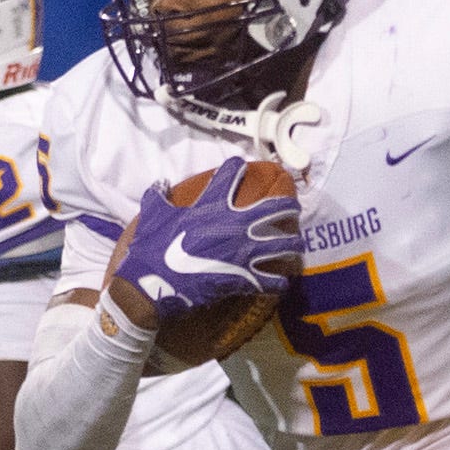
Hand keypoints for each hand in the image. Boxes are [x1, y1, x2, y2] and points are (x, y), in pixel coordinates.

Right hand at [113, 154, 299, 324]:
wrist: (153, 283)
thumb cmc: (152, 248)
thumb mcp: (152, 215)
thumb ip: (158, 197)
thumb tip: (160, 184)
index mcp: (212, 204)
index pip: (231, 173)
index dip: (236, 167)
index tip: (240, 167)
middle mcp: (235, 223)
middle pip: (275, 208)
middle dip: (288, 207)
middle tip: (293, 209)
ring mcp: (243, 251)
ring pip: (283, 244)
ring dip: (293, 245)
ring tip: (296, 246)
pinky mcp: (244, 277)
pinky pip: (273, 280)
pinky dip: (280, 283)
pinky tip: (282, 283)